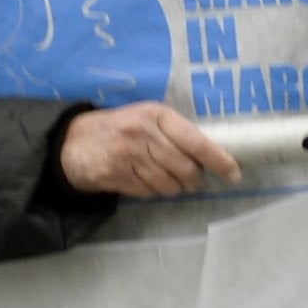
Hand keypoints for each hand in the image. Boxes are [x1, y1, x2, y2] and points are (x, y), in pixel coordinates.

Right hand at [56, 101, 240, 199]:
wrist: (73, 142)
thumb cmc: (121, 128)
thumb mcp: (148, 119)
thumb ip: (176, 132)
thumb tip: (214, 154)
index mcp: (156, 115)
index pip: (197, 142)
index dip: (219, 161)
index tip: (234, 174)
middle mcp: (142, 133)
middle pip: (185, 168)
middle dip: (196, 181)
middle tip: (196, 182)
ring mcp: (127, 155)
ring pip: (169, 184)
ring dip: (176, 189)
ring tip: (173, 182)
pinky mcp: (115, 175)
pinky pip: (149, 192)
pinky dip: (155, 192)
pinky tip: (149, 183)